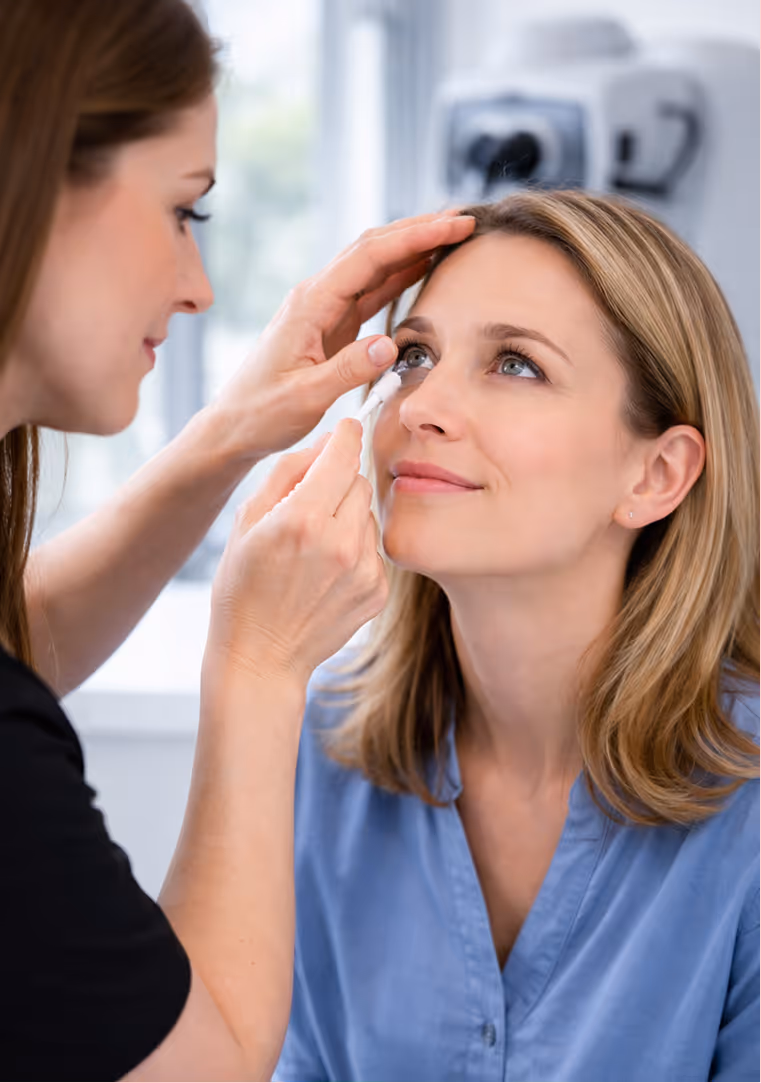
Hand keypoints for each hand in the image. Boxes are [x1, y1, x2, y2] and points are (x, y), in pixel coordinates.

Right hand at [204, 419, 385, 687]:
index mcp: (301, 519)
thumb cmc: (243, 587)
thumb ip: (288, 472)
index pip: (343, 452)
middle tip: (311, 505)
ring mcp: (363, 570)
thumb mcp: (247, 521)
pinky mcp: (377, 592)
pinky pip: (373, 549)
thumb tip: (326, 440)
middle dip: (338, 482)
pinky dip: (355, 551)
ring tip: (314, 547)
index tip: (343, 430)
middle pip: (359, 480)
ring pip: (367, 515)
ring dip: (347, 518)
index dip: (343, 434)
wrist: (261, 657)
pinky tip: (326, 573)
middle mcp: (339, 542)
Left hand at [209, 210, 475, 458]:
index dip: (414, 238)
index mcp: (310, 304)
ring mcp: (325, 308)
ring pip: (375, 265)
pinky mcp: (332, 325)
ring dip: (413, 248)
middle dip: (420, 230)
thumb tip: (390, 345)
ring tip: (454, 234)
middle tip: (465, 220)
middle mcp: (317, 296)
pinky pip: (372, 291)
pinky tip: (425, 267)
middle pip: (374, 248)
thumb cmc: (261, 413)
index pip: (369, 257)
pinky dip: (401, 276)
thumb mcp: (304, 397)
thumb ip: (347, 370)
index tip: (453, 227)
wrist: (234, 425)